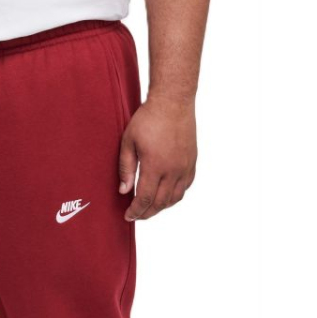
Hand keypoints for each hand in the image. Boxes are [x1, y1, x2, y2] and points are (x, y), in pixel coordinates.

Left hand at [118, 96, 196, 220]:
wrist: (173, 101)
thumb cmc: (148, 119)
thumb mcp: (128, 142)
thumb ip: (126, 169)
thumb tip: (124, 191)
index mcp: (156, 166)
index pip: (145, 199)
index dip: (136, 211)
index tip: (128, 216)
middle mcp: (173, 170)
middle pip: (160, 203)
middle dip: (147, 213)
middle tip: (136, 215)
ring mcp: (185, 166)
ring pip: (175, 198)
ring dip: (161, 207)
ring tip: (149, 208)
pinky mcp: (192, 161)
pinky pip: (185, 186)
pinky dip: (174, 196)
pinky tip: (165, 195)